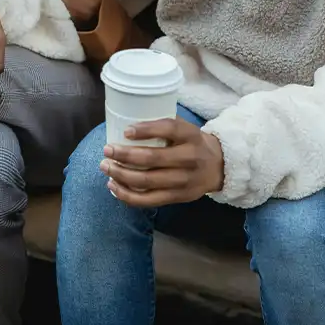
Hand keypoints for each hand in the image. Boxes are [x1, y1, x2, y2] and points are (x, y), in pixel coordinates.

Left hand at [99, 118, 224, 206]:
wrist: (218, 167)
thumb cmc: (192, 142)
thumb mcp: (185, 128)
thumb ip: (163, 125)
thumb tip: (128, 124)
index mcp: (191, 136)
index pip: (169, 129)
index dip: (146, 129)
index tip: (125, 131)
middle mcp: (189, 159)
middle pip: (152, 159)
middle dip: (125, 155)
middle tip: (107, 149)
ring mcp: (183, 181)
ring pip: (147, 182)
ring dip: (121, 175)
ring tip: (106, 167)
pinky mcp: (177, 198)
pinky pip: (148, 200)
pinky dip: (128, 195)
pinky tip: (114, 186)